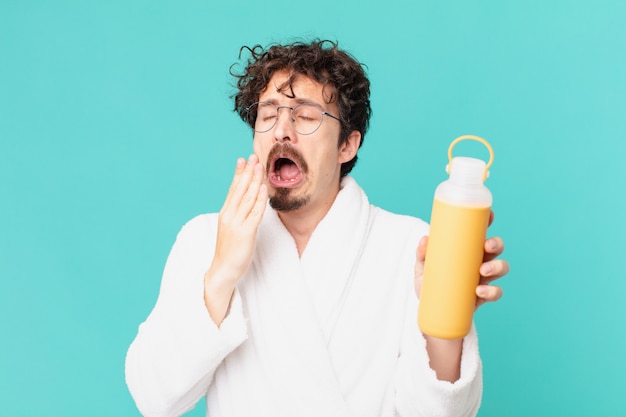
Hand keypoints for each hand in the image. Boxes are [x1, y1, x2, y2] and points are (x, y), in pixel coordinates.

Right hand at [204, 154, 266, 323]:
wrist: (223, 270)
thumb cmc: (229, 250)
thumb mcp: (231, 228)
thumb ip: (237, 214)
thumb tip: (245, 202)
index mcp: (225, 213)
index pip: (232, 189)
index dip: (238, 173)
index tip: (243, 160)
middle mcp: (229, 215)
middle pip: (240, 189)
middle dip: (248, 172)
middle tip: (254, 157)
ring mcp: (236, 223)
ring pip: (247, 198)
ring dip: (254, 181)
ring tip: (259, 166)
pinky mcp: (245, 232)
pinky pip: (254, 213)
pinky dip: (259, 200)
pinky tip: (262, 188)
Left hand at [415, 210, 509, 308]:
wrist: (429, 309)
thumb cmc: (429, 282)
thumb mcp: (423, 266)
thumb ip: (422, 253)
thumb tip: (425, 240)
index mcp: (468, 250)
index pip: (480, 232)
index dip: (488, 221)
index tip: (489, 214)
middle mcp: (480, 261)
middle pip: (496, 248)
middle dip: (496, 244)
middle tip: (486, 246)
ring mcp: (483, 279)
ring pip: (501, 268)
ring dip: (497, 266)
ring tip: (483, 270)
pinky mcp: (483, 296)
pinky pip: (496, 293)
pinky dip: (492, 291)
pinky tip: (480, 291)